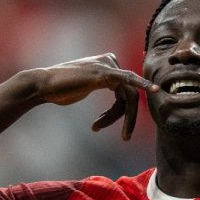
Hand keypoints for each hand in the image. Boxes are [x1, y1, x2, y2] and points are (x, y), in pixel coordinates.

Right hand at [37, 53, 158, 139]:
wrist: (44, 86)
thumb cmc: (60, 90)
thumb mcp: (83, 88)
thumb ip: (97, 87)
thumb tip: (105, 98)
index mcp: (107, 64)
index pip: (124, 92)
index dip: (116, 114)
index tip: (100, 126)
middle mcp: (110, 61)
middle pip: (129, 95)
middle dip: (125, 118)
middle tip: (125, 137)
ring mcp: (108, 65)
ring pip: (128, 96)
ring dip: (121, 118)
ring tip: (108, 131)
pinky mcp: (104, 72)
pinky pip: (129, 80)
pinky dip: (143, 85)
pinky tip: (155, 90)